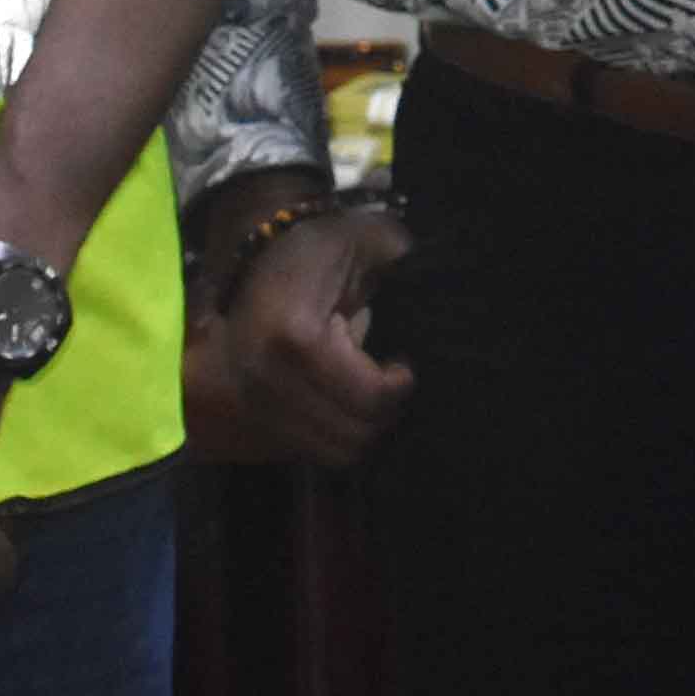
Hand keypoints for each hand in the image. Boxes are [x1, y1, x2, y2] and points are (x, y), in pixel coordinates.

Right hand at [189, 203, 413, 467]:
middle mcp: (264, 379)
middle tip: (390, 383)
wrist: (258, 254)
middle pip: (351, 434)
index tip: (403, 368)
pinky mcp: (251, 416)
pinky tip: (343, 399)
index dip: (398, 387)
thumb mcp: (370, 243)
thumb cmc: (321, 248)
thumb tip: (443, 289)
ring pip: (330, 451)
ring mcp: (252, 403)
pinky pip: (307, 450)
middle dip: (382, 412)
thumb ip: (406, 265)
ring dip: (359, 427)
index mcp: (293, 337)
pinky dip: (334, 433)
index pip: (367, 396)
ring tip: (367, 392)